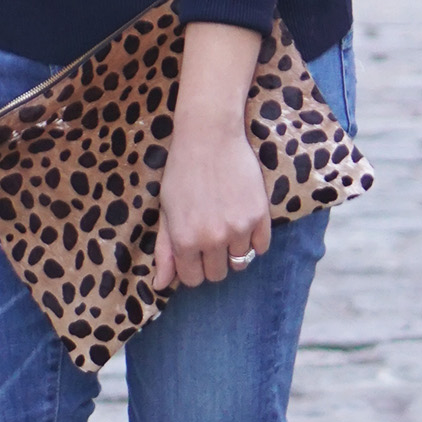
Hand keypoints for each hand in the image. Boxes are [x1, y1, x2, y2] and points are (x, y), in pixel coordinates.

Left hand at [152, 21, 269, 290]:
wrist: (210, 135)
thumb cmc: (182, 171)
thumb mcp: (166, 211)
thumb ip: (165, 251)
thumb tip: (160, 286)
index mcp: (185, 240)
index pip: (192, 279)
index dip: (191, 266)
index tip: (193, 250)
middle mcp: (212, 239)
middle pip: (217, 274)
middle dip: (212, 260)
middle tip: (209, 235)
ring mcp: (239, 228)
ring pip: (240, 262)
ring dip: (232, 248)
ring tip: (225, 222)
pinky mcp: (260, 215)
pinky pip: (261, 247)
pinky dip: (254, 240)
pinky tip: (243, 220)